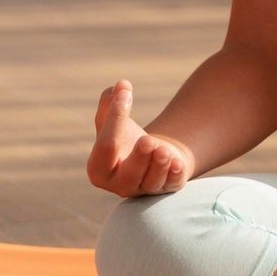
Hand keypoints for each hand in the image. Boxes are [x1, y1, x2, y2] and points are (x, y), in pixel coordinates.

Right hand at [87, 80, 194, 196]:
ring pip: (153, 181)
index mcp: (99, 170)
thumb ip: (109, 103)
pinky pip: (171, 184)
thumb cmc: (125, 139)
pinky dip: (175, 174)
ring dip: (160, 165)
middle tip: (148, 141)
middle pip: (130, 173)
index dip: (115, 118)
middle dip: (140, 157)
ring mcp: (144, 190)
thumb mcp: (111, 122)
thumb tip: (120, 85)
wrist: (149, 155)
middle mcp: (120, 185)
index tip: (125, 92)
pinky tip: (177, 163)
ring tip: (163, 150)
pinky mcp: (167, 189)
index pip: (107, 146)